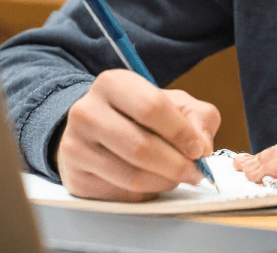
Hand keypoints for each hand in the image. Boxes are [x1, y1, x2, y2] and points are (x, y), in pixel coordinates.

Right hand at [56, 69, 219, 201]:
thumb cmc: (141, 116)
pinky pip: (120, 193)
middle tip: (194, 172)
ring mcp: (75, 145)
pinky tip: (152, 181)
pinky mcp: (75, 176)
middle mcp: (86, 111)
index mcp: (112, 83)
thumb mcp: (175, 104)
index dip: (182, 133)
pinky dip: (146, 193)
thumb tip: (202, 146)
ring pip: (132, 176)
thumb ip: (198, 117)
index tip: (198, 149)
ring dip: (165, 182)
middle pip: (141, 147)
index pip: (152, 108)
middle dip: (177, 165)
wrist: (98, 131)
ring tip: (176, 177)